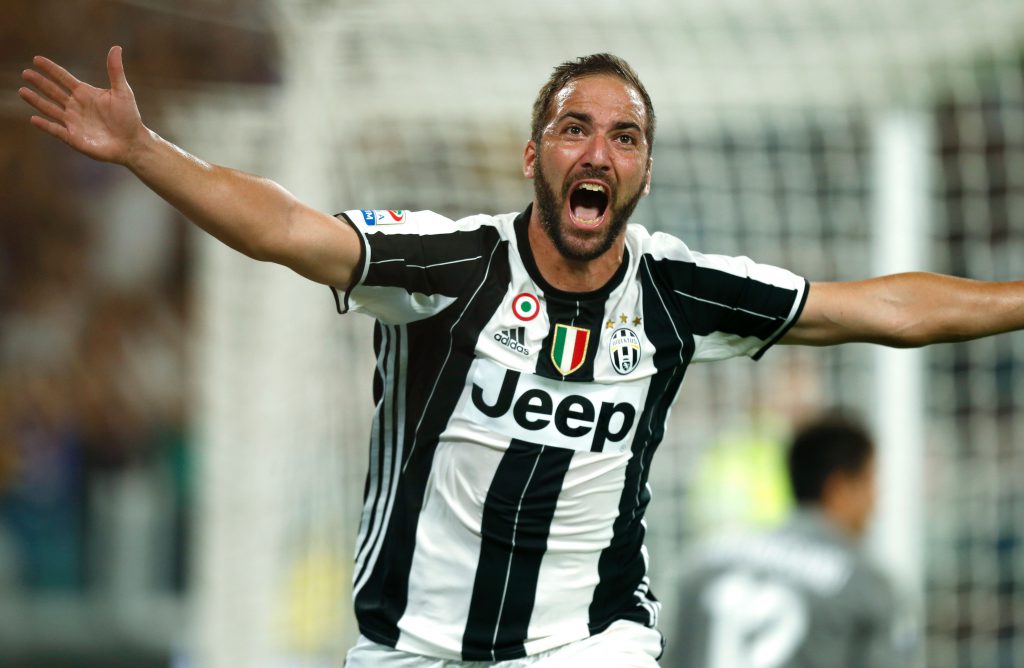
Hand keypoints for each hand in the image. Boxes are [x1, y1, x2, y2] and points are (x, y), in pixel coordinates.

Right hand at [20, 46, 146, 164]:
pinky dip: (45, 125)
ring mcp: (73, 121)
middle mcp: (75, 106)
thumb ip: (115, 71)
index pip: (63, 78)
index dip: (50, 69)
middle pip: (53, 91)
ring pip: (50, 109)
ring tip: (22, 91)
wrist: (132, 143)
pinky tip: (34, 119)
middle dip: (39, 82)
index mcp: (84, 93)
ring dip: (36, 101)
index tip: (36, 59)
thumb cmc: (129, 117)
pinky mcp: (73, 137)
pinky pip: (56, 130)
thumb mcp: (122, 91)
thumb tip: (116, 48)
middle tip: (26, 73)